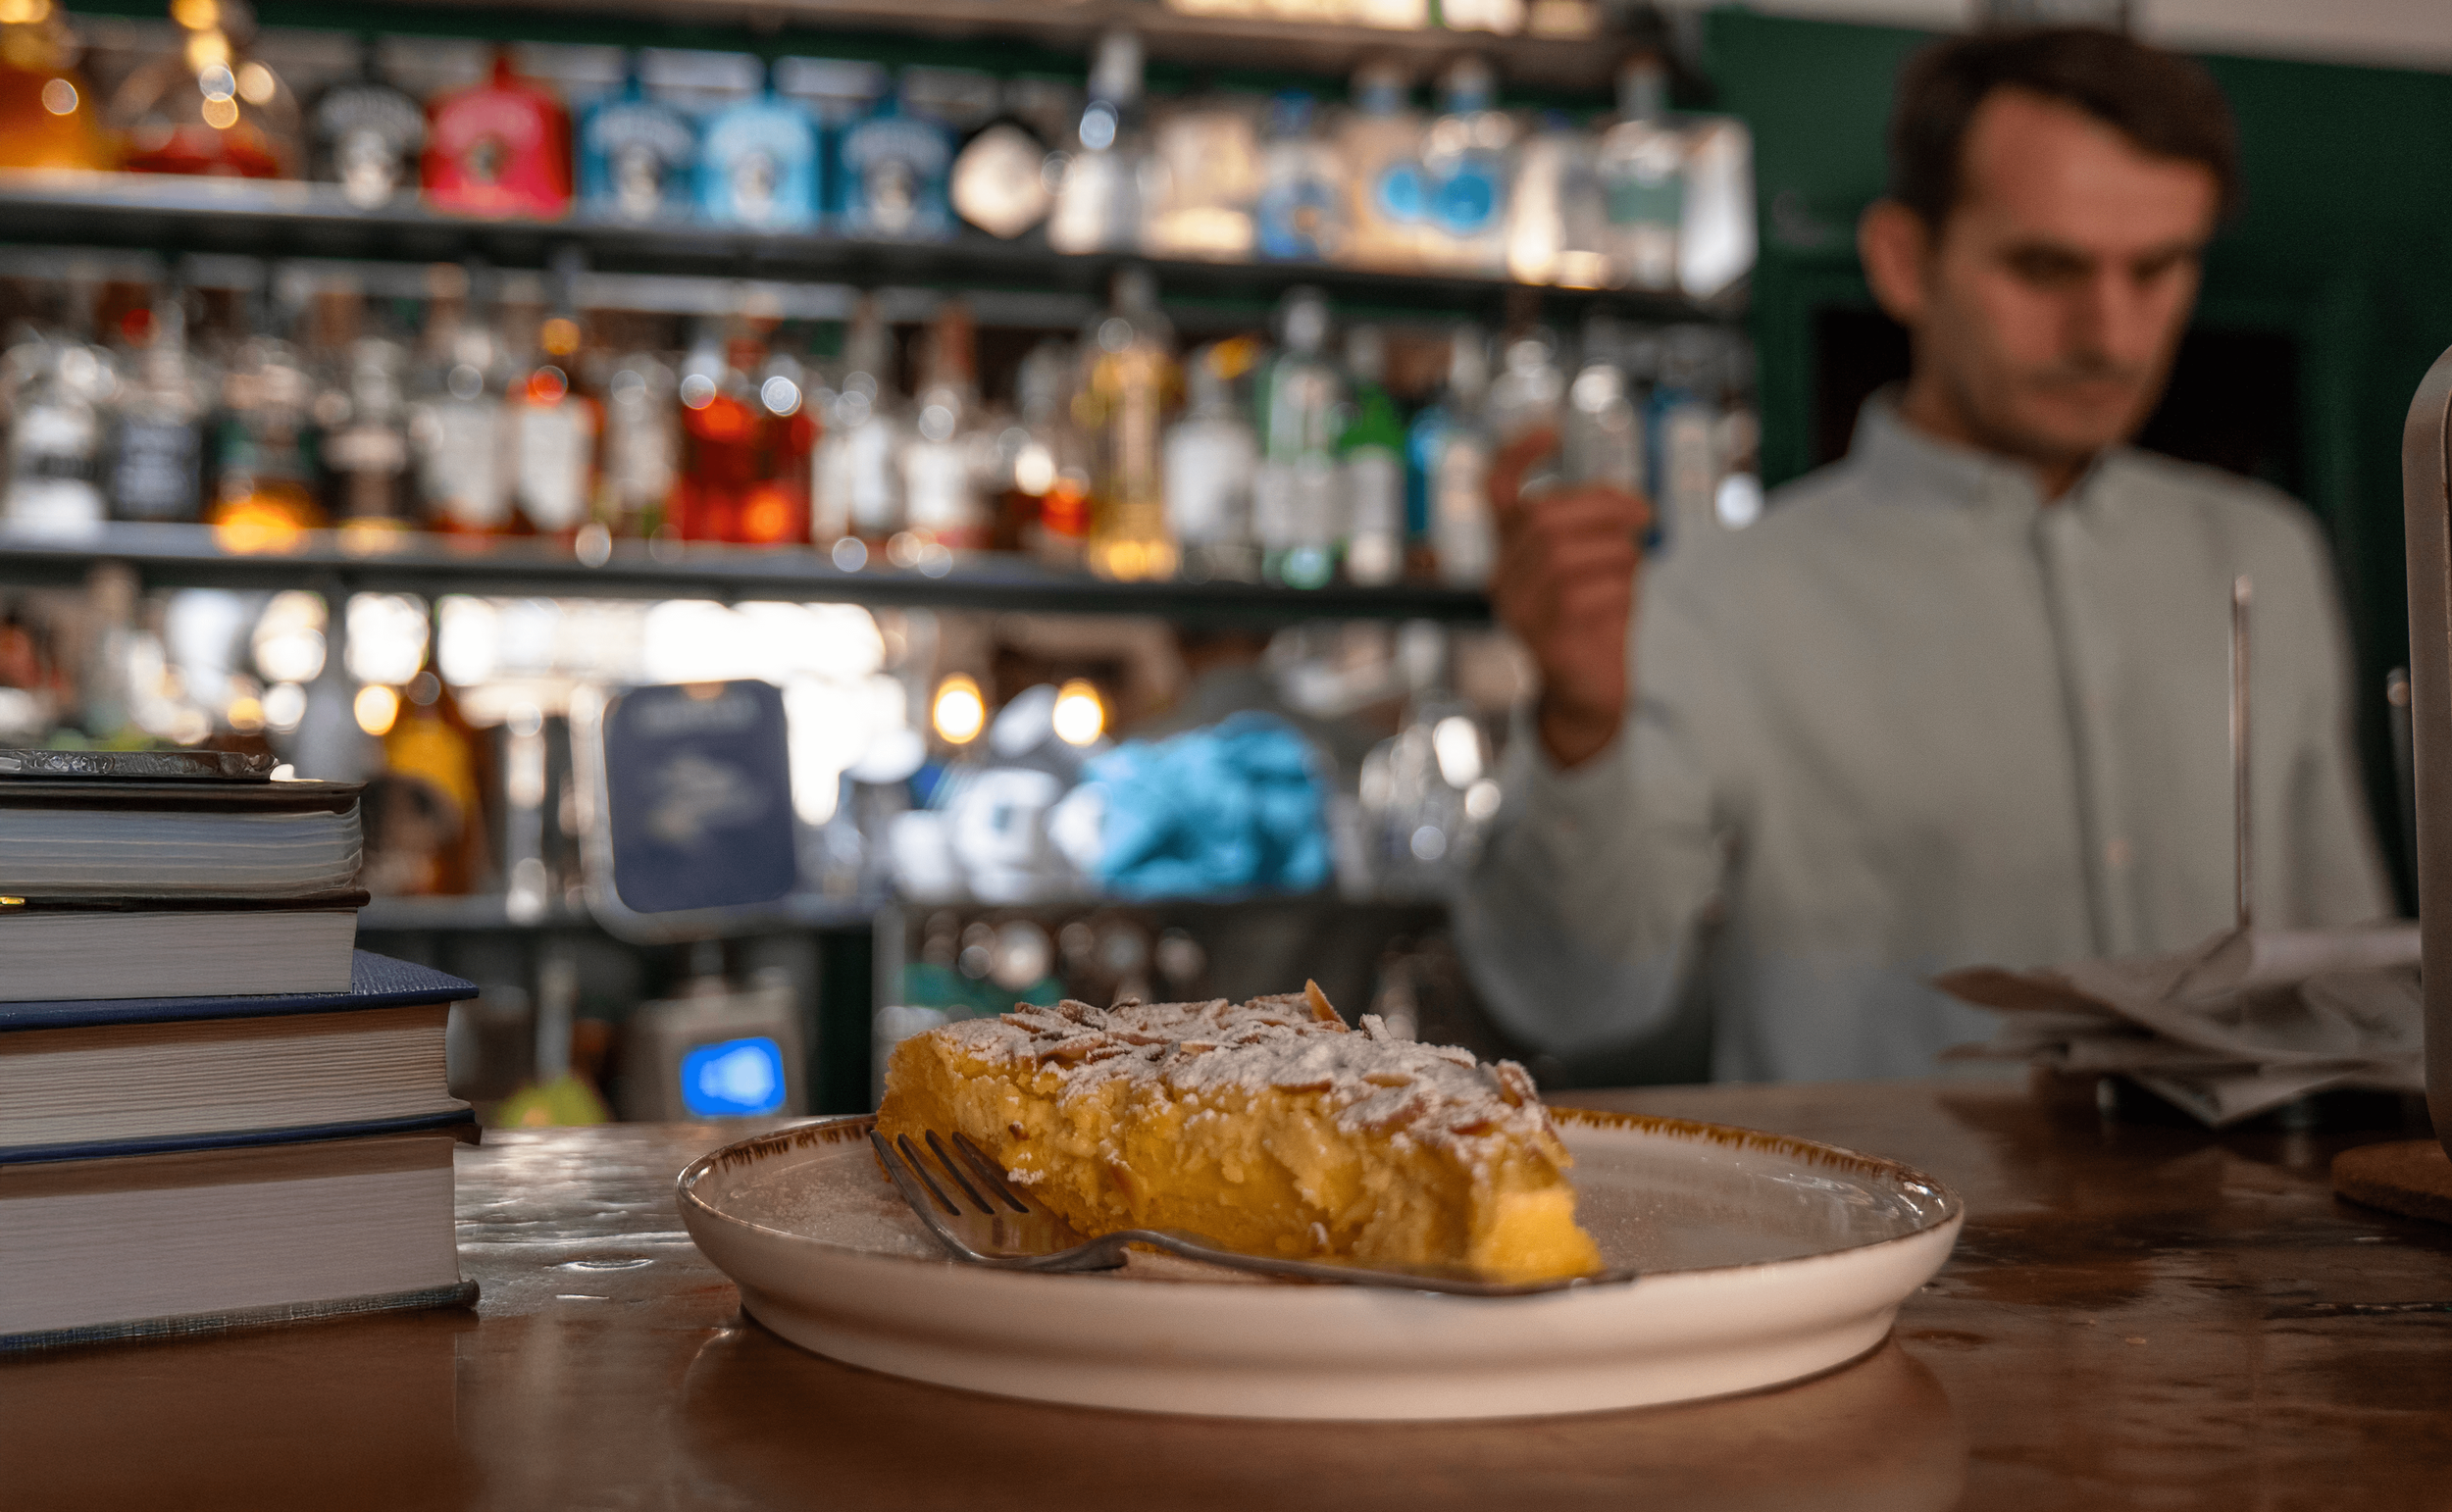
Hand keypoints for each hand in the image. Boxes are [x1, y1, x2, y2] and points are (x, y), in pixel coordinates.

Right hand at [1488, 426, 1650, 768]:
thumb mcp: (1598, 562)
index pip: (1498, 492)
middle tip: (1644, 515)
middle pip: (1545, 519)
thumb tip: (1630, 504)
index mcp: (1511, 552)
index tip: (1550, 428)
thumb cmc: (1596, 621)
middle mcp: (1503, 579)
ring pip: (1570, 556)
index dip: (1517, 455)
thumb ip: (1600, 528)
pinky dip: (1621, 593)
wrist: (1589, 694)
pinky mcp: (1544, 640)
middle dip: (1603, 508)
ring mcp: (1519, 611)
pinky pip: (1589, 597)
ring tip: (1633, 570)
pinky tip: (1625, 606)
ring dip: (1618, 555)